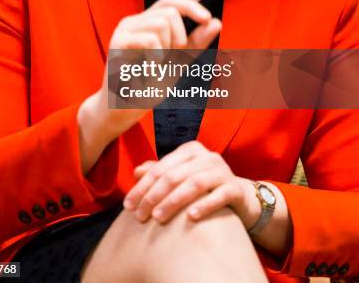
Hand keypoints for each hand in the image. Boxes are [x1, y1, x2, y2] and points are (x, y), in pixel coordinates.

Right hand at [92, 0, 221, 137]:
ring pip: (161, 22)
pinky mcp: (117, 42)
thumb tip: (217, 22)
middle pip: (170, 11)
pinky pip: (150, 39)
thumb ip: (196, 42)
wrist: (125, 108)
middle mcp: (134, 21)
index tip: (208, 19)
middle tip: (167, 61)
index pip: (171, 1)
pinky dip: (156, 59)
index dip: (191, 6)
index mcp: (147, 23)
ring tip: (154, 68)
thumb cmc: (148, 85)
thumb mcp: (179, 61)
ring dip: (166, 50)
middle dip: (179, 37)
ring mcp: (124, 30)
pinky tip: (148, 73)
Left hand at [123, 141, 260, 228]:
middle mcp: (206, 156)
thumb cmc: (203, 186)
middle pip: (174, 175)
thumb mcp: (181, 176)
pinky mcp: (234, 188)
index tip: (128, 206)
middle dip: (154, 196)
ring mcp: (222, 171)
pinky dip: (204, 205)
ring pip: (194, 184)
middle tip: (140, 216)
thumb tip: (136, 172)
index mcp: (190, 150)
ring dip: (174, 201)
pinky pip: (219, 196)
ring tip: (158, 218)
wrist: (239, 195)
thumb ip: (160, 172)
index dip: (142, 186)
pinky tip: (190, 217)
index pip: (161, 168)